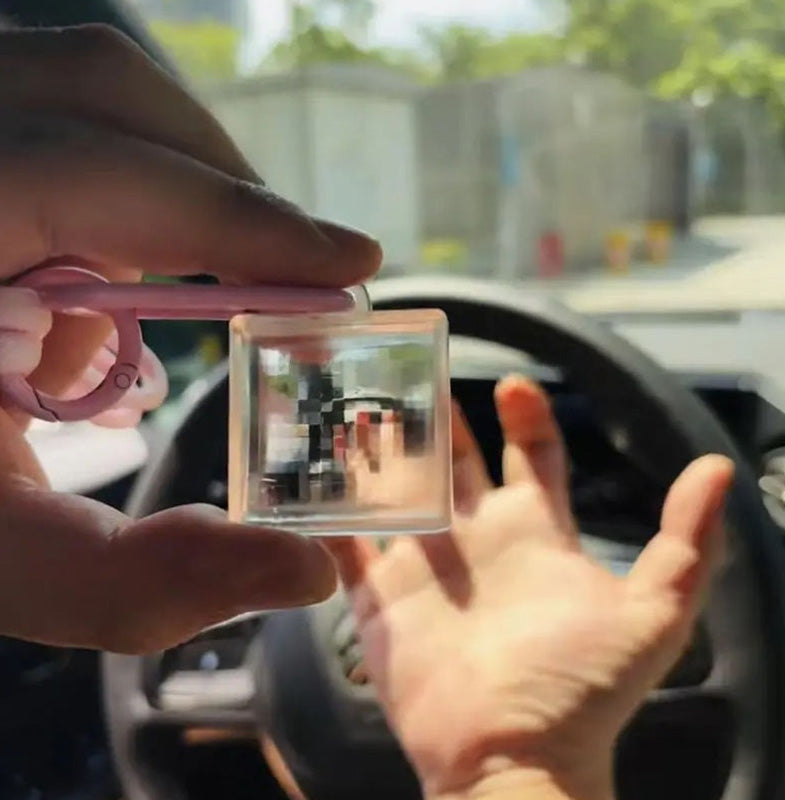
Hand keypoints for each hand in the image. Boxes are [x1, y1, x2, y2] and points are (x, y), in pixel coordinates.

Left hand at [0, 24, 380, 652]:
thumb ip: (139, 580)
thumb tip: (310, 571)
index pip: (102, 174)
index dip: (246, 220)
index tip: (353, 265)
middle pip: (98, 97)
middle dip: (216, 185)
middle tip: (284, 273)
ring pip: (81, 104)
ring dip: (160, 202)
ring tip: (156, 320)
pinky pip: (53, 139)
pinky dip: (104, 216)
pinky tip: (84, 327)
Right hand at [329, 376, 732, 799]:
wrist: (512, 758)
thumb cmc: (582, 688)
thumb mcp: (654, 611)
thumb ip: (688, 541)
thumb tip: (718, 467)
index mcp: (535, 531)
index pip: (531, 457)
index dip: (525, 417)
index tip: (513, 384)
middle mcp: (478, 540)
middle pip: (457, 463)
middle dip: (441, 421)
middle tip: (417, 380)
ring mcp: (425, 567)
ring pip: (398, 492)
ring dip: (381, 454)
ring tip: (362, 410)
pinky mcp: (379, 599)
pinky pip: (347, 546)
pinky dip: (331, 514)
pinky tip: (314, 476)